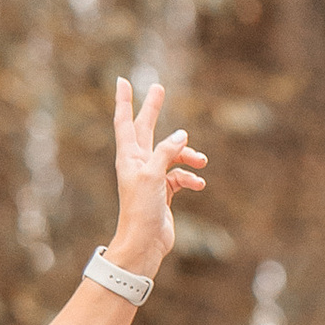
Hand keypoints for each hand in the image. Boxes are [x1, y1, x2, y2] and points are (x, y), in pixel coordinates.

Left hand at [107, 76, 205, 273]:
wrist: (144, 244)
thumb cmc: (141, 210)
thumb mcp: (152, 175)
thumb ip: (166, 151)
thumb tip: (182, 135)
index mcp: (129, 157)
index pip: (125, 122)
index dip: (124, 101)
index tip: (122, 81)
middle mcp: (138, 164)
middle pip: (147, 129)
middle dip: (153, 110)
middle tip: (159, 88)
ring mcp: (152, 178)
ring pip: (172, 155)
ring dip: (188, 155)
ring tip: (201, 160)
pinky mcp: (163, 193)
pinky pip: (180, 177)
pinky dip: (191, 178)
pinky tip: (198, 185)